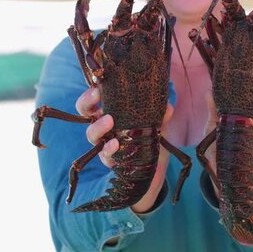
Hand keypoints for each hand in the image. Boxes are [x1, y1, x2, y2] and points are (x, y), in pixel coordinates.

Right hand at [76, 86, 173, 213]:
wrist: (152, 164)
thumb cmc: (147, 135)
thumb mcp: (155, 123)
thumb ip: (160, 115)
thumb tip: (168, 107)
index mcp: (108, 111)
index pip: (92, 98)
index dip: (90, 93)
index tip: (98, 86)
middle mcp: (102, 126)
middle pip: (84, 112)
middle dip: (88, 103)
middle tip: (98, 96)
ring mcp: (103, 143)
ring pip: (92, 135)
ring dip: (98, 127)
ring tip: (109, 121)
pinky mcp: (110, 160)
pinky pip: (105, 155)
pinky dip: (109, 150)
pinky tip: (115, 144)